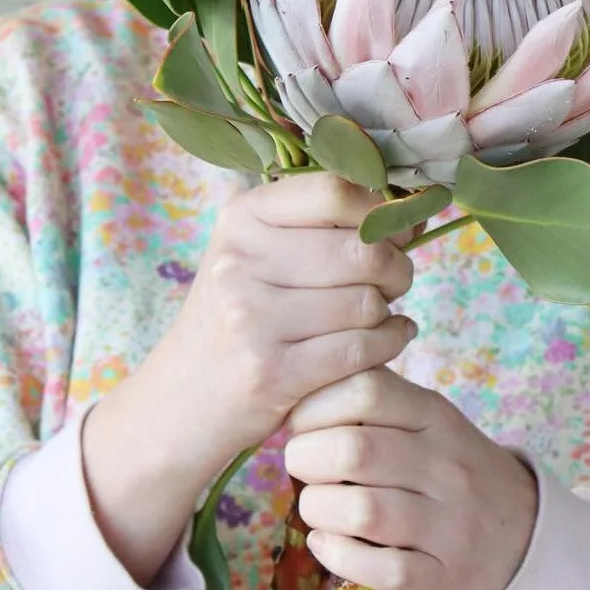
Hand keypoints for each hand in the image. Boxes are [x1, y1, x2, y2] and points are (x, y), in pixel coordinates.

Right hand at [82, 175, 413, 583]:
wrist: (181, 398)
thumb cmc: (237, 318)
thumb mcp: (255, 254)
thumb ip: (320, 226)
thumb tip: (409, 210)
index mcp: (240, 219)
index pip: (335, 190)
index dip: (381, 209)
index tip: (394, 230)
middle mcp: (240, 262)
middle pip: (362, 250)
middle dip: (396, 267)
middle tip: (394, 281)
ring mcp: (252, 319)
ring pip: (368, 302)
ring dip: (390, 310)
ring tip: (380, 314)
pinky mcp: (272, 373)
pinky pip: (362, 348)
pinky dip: (390, 342)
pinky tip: (388, 338)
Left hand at [284, 368, 537, 589]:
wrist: (525, 537)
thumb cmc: (453, 471)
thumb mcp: (428, 422)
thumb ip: (376, 402)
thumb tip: (301, 393)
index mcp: (436, 417)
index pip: (366, 390)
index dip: (316, 405)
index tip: (302, 424)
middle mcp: (446, 466)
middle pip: (354, 451)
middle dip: (306, 459)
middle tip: (302, 467)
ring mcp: (449, 525)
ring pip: (362, 513)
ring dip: (318, 510)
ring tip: (316, 507)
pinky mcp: (445, 577)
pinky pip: (380, 569)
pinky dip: (339, 556)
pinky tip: (328, 544)